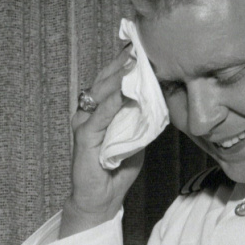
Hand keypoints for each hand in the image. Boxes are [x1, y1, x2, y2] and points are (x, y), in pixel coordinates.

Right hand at [61, 46, 145, 237]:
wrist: (101, 199)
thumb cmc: (116, 168)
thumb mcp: (137, 137)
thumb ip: (142, 118)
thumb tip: (161, 98)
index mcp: (100, 110)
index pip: (111, 81)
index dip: (124, 64)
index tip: (140, 46)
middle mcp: (88, 113)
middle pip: (104, 82)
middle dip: (121, 64)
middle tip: (138, 46)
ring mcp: (84, 125)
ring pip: (100, 95)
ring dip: (117, 78)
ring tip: (132, 62)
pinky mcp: (83, 140)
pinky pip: (97, 119)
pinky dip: (110, 105)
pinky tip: (122, 94)